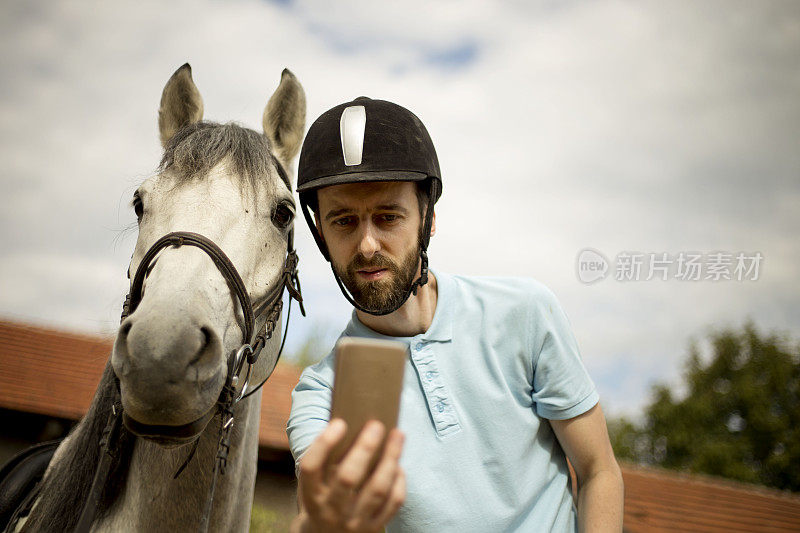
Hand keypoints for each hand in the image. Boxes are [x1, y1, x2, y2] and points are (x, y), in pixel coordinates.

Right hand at [296, 418, 405, 532]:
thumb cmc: (323, 497)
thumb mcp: (315, 483)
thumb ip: (327, 459)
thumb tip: (353, 421)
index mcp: (311, 494)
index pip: (311, 466)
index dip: (324, 443)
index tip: (341, 422)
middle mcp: (330, 510)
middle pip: (348, 477)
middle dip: (365, 447)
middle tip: (377, 424)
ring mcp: (353, 522)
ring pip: (377, 489)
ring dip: (390, 458)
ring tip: (397, 435)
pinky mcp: (373, 528)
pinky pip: (393, 503)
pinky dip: (398, 481)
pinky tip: (398, 465)